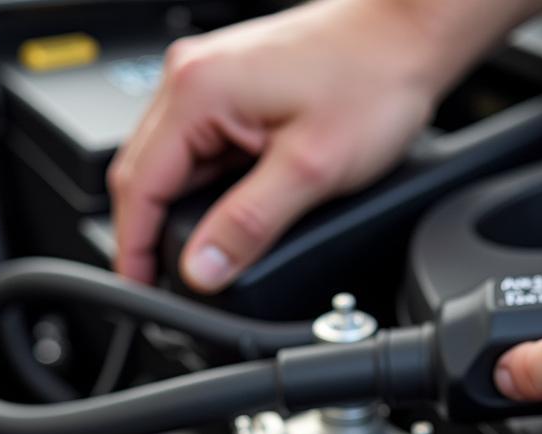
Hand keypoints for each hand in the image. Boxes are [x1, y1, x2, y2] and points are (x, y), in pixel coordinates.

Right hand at [109, 0, 444, 290]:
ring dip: (178, 213)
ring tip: (199, 258)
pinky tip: (225, 215)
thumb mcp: (309, 171)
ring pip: (172, 164)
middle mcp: (193, 77)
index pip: (138, 186)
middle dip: (149, 234)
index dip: (134, 249)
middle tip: (164, 285)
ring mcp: (212, 80)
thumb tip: (203, 269)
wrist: (407, 35)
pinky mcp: (234, 89)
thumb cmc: (371, 80)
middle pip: (145, 174)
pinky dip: (204, 189)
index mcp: (198, 91)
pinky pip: (200, 149)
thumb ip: (248, 226)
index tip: (140, 290)